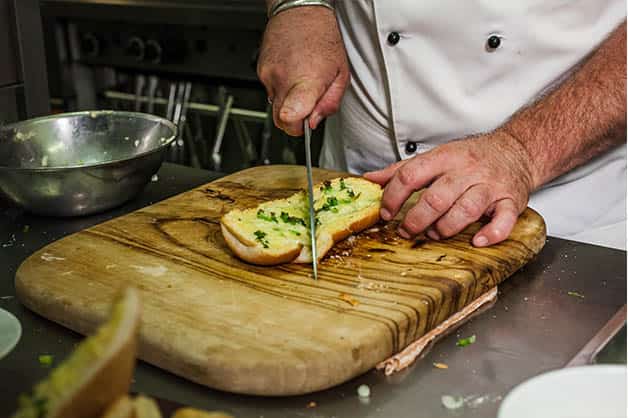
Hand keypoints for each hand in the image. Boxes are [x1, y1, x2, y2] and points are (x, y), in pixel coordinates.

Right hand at [257, 6, 349, 135]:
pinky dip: (281, 88)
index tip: (305, 125)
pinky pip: (270, 90)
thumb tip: (314, 123)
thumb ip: (329, 104)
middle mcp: (284, 79)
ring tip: (300, 83)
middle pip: (280, 120)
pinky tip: (291, 73)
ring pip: (275, 105)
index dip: (297, 129)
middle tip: (307, 109)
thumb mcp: (341, 75)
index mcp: (307, 82)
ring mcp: (269, 75)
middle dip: (293, 121)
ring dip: (288, 102)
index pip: (290, 118)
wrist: (300, 12)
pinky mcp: (261, 70)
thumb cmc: (322, 38)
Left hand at [364, 132, 534, 246]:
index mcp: (444, 158)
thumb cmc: (471, 157)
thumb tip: (369, 179)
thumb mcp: (435, 156)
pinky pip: (504, 219)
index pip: (410, 175)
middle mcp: (466, 171)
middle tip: (407, 230)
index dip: (393, 197)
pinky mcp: (511, 201)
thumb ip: (402, 170)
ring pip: (465, 209)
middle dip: (416, 219)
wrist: (516, 150)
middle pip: (436, 197)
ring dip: (445, 228)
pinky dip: (491, 233)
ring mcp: (490, 186)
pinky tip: (477, 240)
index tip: (386, 213)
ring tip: (434, 233)